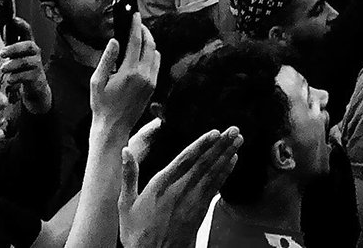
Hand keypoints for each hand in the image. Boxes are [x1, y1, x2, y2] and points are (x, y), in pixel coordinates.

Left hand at [0, 21, 52, 115]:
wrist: (35, 87)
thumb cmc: (22, 68)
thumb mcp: (15, 56)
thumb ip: (8, 45)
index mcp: (28, 45)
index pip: (27, 31)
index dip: (21, 24)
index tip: (13, 19)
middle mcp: (35, 52)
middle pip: (28, 45)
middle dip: (15, 48)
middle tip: (2, 53)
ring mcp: (36, 64)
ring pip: (26, 61)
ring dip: (13, 64)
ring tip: (3, 68)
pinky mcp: (36, 77)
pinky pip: (26, 75)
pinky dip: (16, 77)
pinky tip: (10, 80)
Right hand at [91, 16, 159, 136]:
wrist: (113, 128)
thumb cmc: (102, 105)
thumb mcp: (97, 82)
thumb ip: (106, 59)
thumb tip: (114, 40)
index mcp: (129, 72)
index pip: (136, 41)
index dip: (135, 25)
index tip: (134, 15)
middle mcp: (144, 75)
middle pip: (150, 44)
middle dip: (144, 31)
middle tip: (137, 24)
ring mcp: (151, 81)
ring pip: (156, 53)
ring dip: (149, 42)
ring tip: (138, 37)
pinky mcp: (153, 86)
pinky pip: (156, 64)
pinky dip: (151, 54)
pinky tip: (142, 54)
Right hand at [120, 117, 242, 247]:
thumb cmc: (137, 233)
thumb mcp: (126, 204)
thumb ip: (129, 175)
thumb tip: (125, 151)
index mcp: (161, 185)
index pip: (185, 159)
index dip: (202, 144)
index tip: (215, 132)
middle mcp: (179, 190)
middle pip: (204, 163)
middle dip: (221, 145)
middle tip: (234, 130)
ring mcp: (191, 201)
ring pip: (212, 174)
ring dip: (226, 155)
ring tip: (238, 141)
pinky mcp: (199, 212)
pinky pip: (215, 188)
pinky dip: (225, 173)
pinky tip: (232, 162)